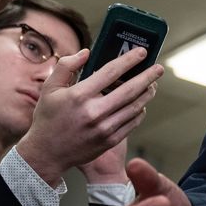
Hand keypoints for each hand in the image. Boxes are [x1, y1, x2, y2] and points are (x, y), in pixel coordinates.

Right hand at [16, 49, 162, 185]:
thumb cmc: (48, 118)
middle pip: (130, 89)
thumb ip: (66, 66)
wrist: (46, 154)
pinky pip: (132, 123)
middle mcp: (94, 112)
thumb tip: (87, 52)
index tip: (142, 52)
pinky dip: (140, 111)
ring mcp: (104, 128)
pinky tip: (141, 104)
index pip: (111, 72)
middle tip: (159, 68)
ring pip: (135, 107)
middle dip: (148, 76)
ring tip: (153, 84)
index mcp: (79, 95)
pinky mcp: (110, 141)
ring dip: (147, 93)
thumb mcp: (49, 88)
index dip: (129, 60)